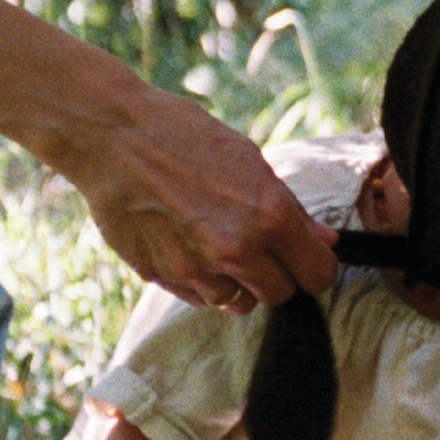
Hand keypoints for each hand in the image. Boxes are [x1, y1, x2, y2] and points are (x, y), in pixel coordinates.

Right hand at [60, 83, 337, 311]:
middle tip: (260, 247)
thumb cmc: (184, 137)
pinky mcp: (162, 277)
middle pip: (281, 295)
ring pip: (239, 303)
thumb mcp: (250, 162)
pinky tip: (189, 245)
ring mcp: (196, 269)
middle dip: (277, 275)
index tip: (304, 256)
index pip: (317, 274)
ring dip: (237, 282)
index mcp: (268, 215)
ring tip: (218, 243)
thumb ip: (292, 211)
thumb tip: (326, 242)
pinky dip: (202, 281)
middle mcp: (236, 250)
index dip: (314, 265)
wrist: (113, 137)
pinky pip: (200, 298)